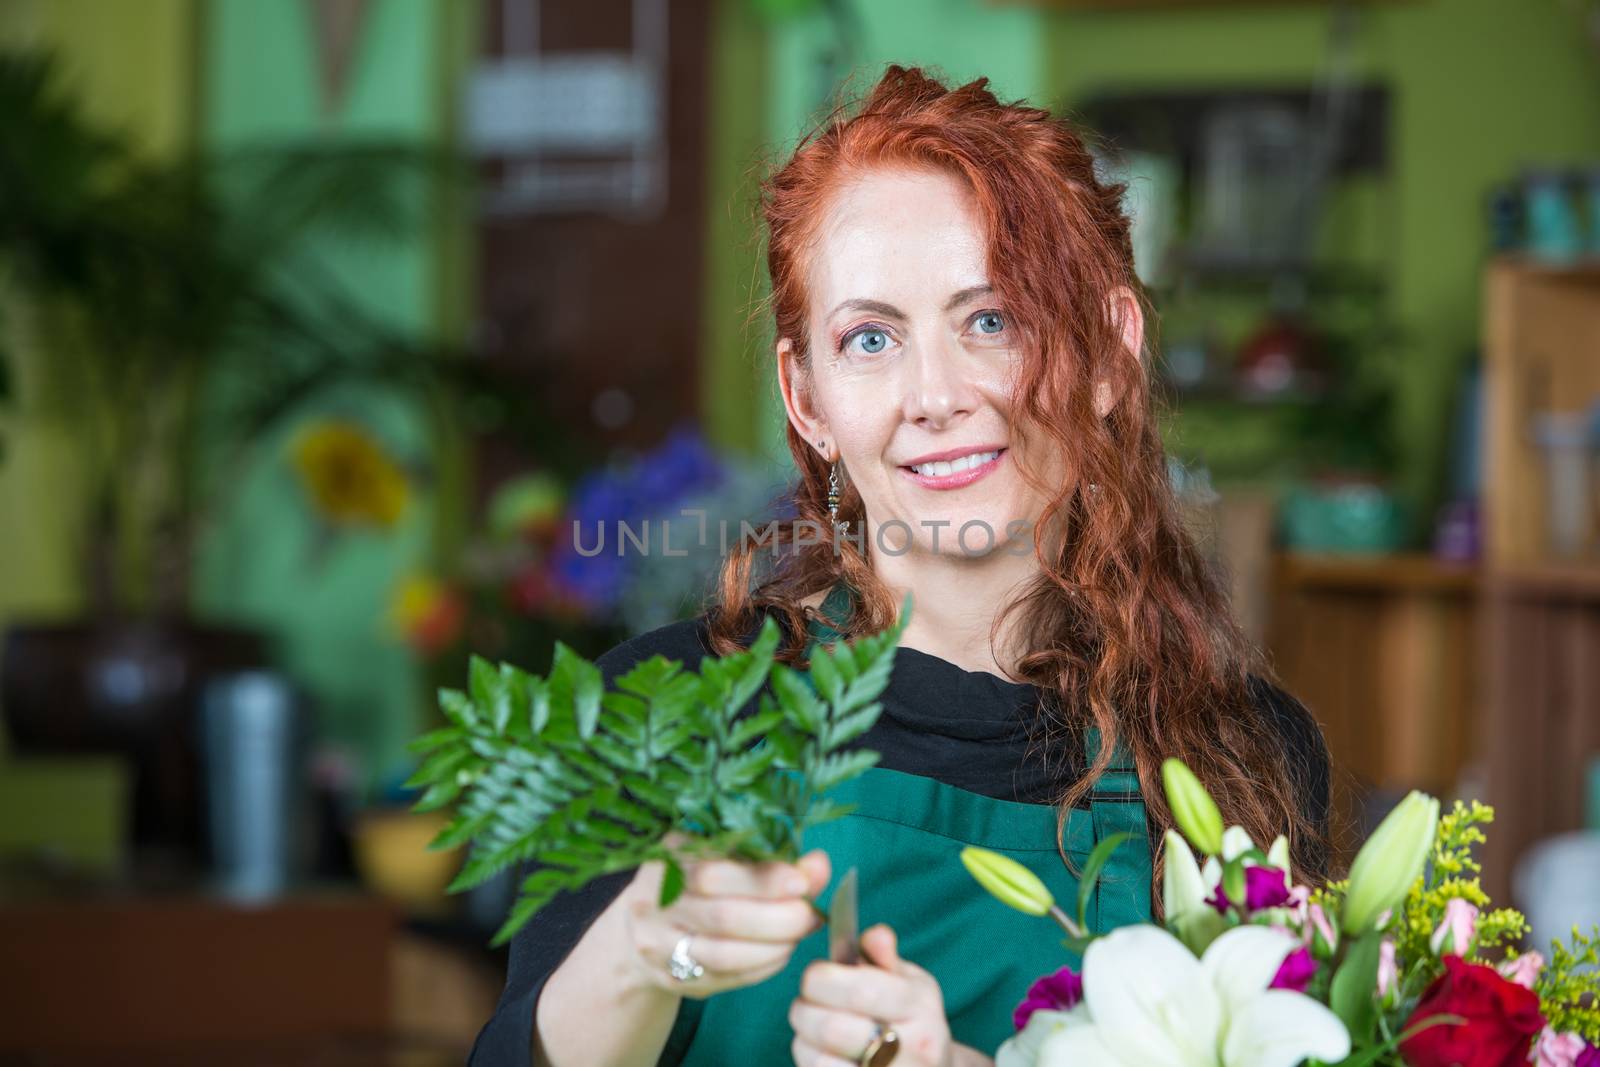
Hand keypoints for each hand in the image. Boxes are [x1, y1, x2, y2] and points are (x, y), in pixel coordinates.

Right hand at [621, 837, 831, 999]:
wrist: (642, 924)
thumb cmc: (694, 880)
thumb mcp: (722, 858)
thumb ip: (771, 860)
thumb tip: (818, 865)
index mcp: (666, 859)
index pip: (715, 871)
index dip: (763, 879)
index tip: (802, 882)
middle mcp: (651, 901)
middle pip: (723, 916)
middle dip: (778, 918)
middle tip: (809, 915)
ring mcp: (656, 944)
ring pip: (724, 954)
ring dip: (774, 947)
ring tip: (798, 934)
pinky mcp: (669, 977)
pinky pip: (724, 978)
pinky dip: (761, 967)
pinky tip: (780, 953)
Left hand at [789, 922, 955, 1066]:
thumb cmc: (913, 1021)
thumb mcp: (910, 983)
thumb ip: (885, 956)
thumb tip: (875, 935)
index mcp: (921, 1008)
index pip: (860, 989)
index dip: (821, 979)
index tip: (814, 976)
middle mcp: (916, 1049)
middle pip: (831, 1027)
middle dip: (804, 1010)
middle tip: (804, 1005)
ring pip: (819, 1062)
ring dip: (803, 1044)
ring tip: (811, 1034)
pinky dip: (810, 1065)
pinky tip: (822, 1057)